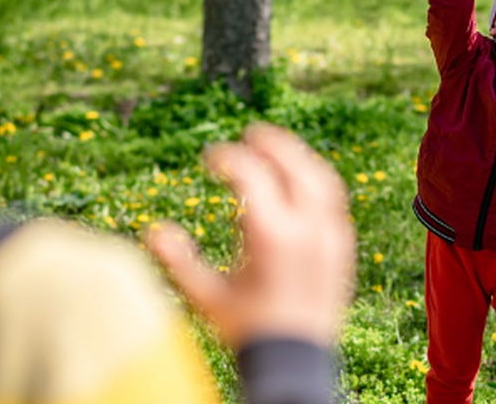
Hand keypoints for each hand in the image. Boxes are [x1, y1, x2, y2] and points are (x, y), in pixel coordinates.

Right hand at [146, 123, 354, 349]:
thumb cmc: (248, 331)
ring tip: (278, 149)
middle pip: (294, 165)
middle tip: (251, 133)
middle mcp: (307, 229)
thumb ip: (179, 262)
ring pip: (321, 179)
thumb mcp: (207, 297)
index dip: (227, 158)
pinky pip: (334, 200)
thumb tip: (152, 230)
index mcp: (272, 234)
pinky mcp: (343, 247)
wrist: (296, 362)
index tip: (209, 158)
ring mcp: (330, 236)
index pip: (251, 174)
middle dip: (271, 143)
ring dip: (298, 157)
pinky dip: (316, 181)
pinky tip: (301, 182)